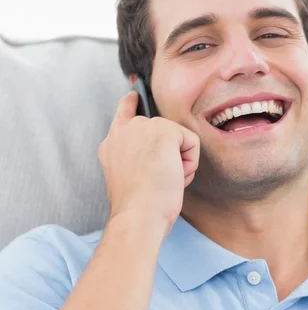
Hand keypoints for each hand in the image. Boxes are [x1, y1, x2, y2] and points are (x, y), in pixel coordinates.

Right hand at [98, 91, 199, 231]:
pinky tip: (172, 174)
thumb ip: (138, 157)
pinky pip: (192, 143)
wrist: (138, 215)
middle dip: (170, 155)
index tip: (133, 94)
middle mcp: (124, 131)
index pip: (123, 114)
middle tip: (157, 180)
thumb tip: (163, 152)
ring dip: (179, 162)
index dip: (130, 103)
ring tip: (163, 179)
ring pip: (179, 140)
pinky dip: (190, 163)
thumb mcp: (131, 178)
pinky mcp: (163, 129)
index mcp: (112, 144)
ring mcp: (142, 127)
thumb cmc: (138, 208)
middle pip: (164, 130)